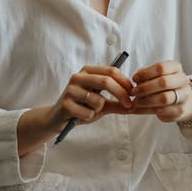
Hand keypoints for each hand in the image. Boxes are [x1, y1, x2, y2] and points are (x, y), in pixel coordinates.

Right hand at [17, 64, 133, 154]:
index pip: (111, 71)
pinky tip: (80, 116)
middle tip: (129, 105)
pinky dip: (89, 117)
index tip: (133, 94)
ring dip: (100, 109)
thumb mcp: (101, 104)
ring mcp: (70, 89)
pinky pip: (89, 112)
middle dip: (121, 94)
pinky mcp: (66, 104)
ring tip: (90, 111)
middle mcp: (78, 77)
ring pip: (98, 100)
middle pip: (107, 81)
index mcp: (88, 71)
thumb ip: (117, 103)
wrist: (56, 119)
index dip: (125, 82)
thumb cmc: (81, 108)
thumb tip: (135, 105)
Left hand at [130, 60, 191, 124]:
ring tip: (135, 101)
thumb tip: (136, 79)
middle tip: (134, 92)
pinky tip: (137, 109)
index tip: (134, 78)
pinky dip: (146, 110)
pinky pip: (161, 111)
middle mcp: (182, 80)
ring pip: (164, 98)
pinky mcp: (179, 110)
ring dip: (146, 101)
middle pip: (164, 82)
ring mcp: (183, 96)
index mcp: (176, 68)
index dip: (145, 73)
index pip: (161, 67)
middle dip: (145, 88)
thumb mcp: (156, 76)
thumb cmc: (164, 85)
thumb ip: (146, 76)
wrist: (180, 101)